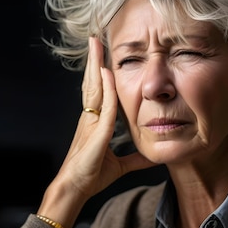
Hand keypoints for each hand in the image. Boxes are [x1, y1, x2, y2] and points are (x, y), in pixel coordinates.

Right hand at [37, 37, 156, 227]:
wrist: (75, 188)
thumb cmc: (91, 176)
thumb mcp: (120, 165)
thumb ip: (135, 158)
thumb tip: (152, 156)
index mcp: (93, 121)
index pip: (97, 91)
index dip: (98, 73)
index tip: (102, 57)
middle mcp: (89, 117)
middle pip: (91, 82)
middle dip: (93, 60)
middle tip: (95, 39)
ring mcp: (90, 122)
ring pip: (94, 87)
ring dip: (95, 65)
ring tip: (96, 44)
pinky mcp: (96, 131)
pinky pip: (103, 105)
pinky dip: (106, 88)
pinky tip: (107, 72)